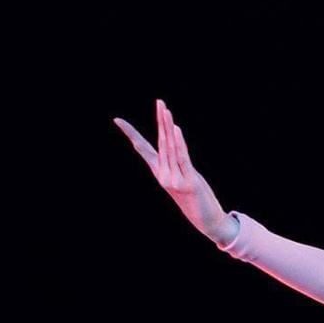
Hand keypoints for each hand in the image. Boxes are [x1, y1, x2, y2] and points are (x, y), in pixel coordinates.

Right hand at [114, 98, 235, 246]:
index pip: (142, 147)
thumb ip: (175, 164)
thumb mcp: (181, 178)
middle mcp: (163, 174)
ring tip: (166, 109)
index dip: (130, 133)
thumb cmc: (195, 198)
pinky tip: (175, 129)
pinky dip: (178, 142)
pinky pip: (181, 158)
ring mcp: (174, 178)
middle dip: (160, 120)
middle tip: (159, 101)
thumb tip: (171, 146)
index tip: (117, 120)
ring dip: (168, 126)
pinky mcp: (188, 181)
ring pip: (169, 147)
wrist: (206, 221)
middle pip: (160, 141)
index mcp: (159, 172)